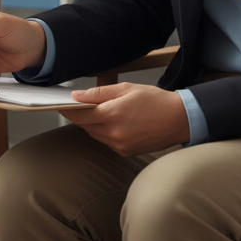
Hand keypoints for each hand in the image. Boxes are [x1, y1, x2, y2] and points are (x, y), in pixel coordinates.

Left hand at [61, 83, 189, 155]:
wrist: (179, 120)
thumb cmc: (156, 101)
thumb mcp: (127, 88)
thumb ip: (100, 93)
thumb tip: (77, 96)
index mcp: (113, 114)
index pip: (80, 114)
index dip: (68, 110)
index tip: (61, 105)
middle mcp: (114, 133)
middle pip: (86, 126)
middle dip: (81, 116)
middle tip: (79, 106)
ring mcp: (119, 145)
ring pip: (95, 135)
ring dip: (92, 125)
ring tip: (99, 113)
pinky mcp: (125, 152)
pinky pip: (106, 142)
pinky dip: (104, 133)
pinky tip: (112, 123)